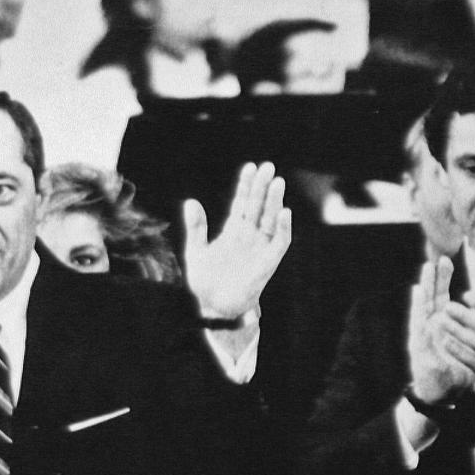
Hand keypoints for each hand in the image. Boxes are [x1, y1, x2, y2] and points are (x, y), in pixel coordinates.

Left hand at [182, 161, 291, 321]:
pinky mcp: (268, 262)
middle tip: (268, 166)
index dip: (247, 185)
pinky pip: (280, 242)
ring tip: (277, 182)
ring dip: (274, 202)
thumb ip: (196, 228)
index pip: (243, 203)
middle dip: (263, 187)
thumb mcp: (196, 251)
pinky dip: (283, 228)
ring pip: (271, 219)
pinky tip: (284, 212)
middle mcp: (249, 236)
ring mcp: (260, 248)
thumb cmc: (205, 282)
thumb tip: (190, 202)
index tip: (250, 167)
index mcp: (233, 231)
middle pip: (259, 206)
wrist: (214, 308)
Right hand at [405, 256, 474, 402]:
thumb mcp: (470, 344)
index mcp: (441, 326)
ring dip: (420, 300)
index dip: (442, 280)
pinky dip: (417, 323)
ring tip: (420, 282)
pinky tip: (417, 318)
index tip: (446, 260)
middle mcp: (429, 330)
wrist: (442, 397)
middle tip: (433, 260)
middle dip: (431, 281)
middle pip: (429, 301)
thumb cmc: (456, 371)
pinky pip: (419, 337)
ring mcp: (422, 342)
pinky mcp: (421, 355)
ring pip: (420, 316)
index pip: (440, 298)